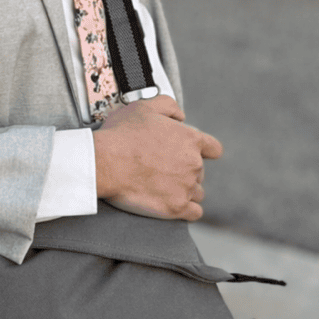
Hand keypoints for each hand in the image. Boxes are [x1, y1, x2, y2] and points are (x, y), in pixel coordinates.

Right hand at [93, 95, 222, 221]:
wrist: (105, 163)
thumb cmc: (121, 135)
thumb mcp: (144, 106)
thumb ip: (168, 106)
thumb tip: (180, 116)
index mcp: (190, 139)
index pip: (213, 149)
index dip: (204, 151)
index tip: (195, 154)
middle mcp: (193, 164)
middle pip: (200, 172)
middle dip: (185, 170)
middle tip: (163, 169)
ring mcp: (186, 187)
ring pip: (197, 192)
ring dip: (185, 190)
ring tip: (164, 188)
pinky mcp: (176, 207)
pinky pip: (194, 212)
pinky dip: (186, 210)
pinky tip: (174, 204)